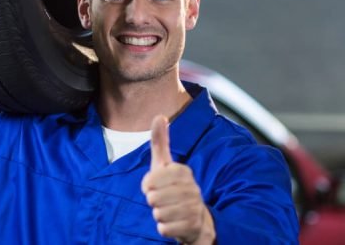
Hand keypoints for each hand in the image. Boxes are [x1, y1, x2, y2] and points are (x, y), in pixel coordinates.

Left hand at [141, 115, 215, 244]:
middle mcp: (192, 189)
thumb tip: (159, 115)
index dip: (147, 185)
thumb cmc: (175, 189)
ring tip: (169, 211)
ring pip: (157, 213)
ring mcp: (193, 208)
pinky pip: (164, 229)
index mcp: (183, 172)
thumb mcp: (165, 164)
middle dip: (153, 201)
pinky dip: (164, 228)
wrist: (197, 219)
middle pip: (152, 198)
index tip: (155, 186)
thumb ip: (161, 142)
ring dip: (159, 215)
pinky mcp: (192, 227)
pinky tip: (174, 223)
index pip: (150, 180)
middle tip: (163, 200)